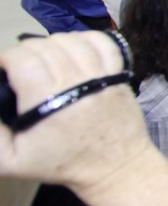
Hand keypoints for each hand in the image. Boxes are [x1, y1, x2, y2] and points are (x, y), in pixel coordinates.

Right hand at [0, 33, 151, 193]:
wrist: (114, 166)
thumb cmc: (60, 163)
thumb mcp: (12, 160)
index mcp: (48, 101)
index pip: (24, 59)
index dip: (7, 57)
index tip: (2, 67)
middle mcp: (76, 82)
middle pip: (46, 46)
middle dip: (26, 50)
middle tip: (19, 65)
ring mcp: (100, 76)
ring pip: (72, 41)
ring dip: (52, 43)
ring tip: (43, 57)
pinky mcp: (118, 74)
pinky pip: (103, 43)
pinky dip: (85, 38)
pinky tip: (72, 47)